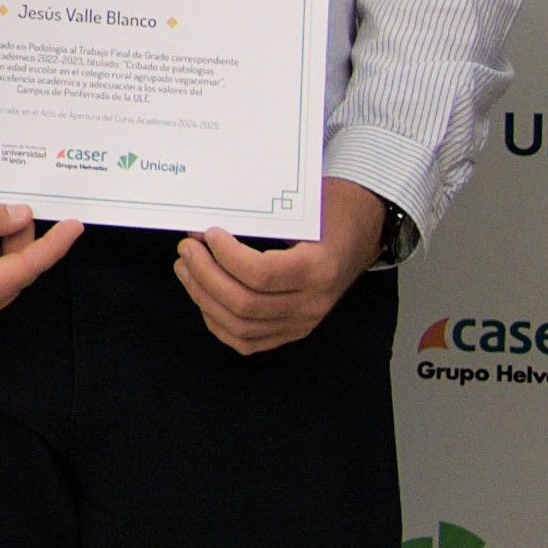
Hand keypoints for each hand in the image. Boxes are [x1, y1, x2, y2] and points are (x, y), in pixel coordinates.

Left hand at [170, 181, 388, 355]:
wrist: (360, 231)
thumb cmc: (330, 211)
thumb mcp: (304, 207)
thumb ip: (258, 218)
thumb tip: (204, 227)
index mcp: (320, 269)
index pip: (261, 274)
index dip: (226, 256)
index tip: (208, 233)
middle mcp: (312, 303)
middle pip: (244, 304)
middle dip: (205, 275)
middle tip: (187, 249)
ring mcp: (303, 322)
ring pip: (240, 326)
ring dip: (203, 297)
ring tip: (186, 268)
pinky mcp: (292, 331)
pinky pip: (246, 341)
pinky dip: (216, 321)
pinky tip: (201, 295)